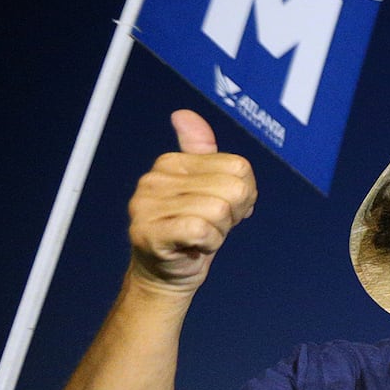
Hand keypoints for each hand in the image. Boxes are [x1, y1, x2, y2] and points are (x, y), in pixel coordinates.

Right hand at [125, 110, 257, 293]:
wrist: (167, 274)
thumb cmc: (192, 232)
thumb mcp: (206, 189)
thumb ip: (204, 152)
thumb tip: (183, 114)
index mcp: (172, 163)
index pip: (239, 167)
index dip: (243, 195)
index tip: (223, 209)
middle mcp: (155, 179)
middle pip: (233, 188)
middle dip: (232, 214)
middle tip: (212, 226)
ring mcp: (147, 206)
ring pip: (218, 210)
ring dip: (220, 231)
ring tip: (200, 237)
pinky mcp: (149, 233)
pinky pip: (202, 229)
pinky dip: (209, 243)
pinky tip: (194, 246)